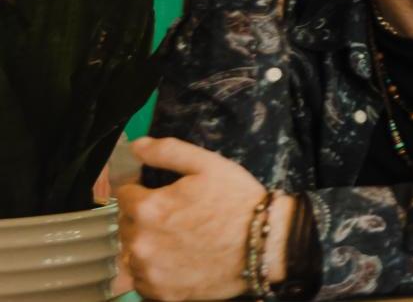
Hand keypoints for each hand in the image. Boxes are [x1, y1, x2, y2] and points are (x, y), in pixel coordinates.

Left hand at [112, 138, 278, 300]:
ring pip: (133, 254)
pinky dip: (156, 273)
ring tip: (180, 243)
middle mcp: (141, 242)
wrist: (267, 246)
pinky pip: (143, 281)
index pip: (125, 195)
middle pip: (127, 226)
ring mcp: (150, 271)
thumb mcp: (209, 165)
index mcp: (147, 208)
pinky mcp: (162, 293)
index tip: (167, 197)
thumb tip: (136, 145)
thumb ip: (168, 151)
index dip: (145, 192)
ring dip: (148, 247)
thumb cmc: (240, 204)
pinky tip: (179, 263)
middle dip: (146, 220)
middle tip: (178, 220)